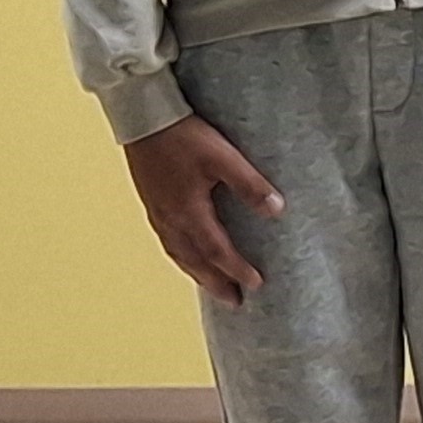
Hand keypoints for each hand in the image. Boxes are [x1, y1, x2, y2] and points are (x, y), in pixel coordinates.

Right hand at [122, 112, 276, 306]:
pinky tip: (187, 254)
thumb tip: (277, 211)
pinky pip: (168, 241)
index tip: (256, 285)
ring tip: (212, 287)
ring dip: (197, 273)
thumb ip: (250, 185)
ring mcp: (157, 213)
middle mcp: (170, 220)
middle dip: (216, 283)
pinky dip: (181, 256)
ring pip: (178, 254)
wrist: (145, 119)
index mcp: (189, 213)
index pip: (218, 251)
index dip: (237, 270)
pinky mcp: (152, 203)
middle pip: (195, 261)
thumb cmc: (185, 137)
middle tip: (234, 303)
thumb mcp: (225, 158)